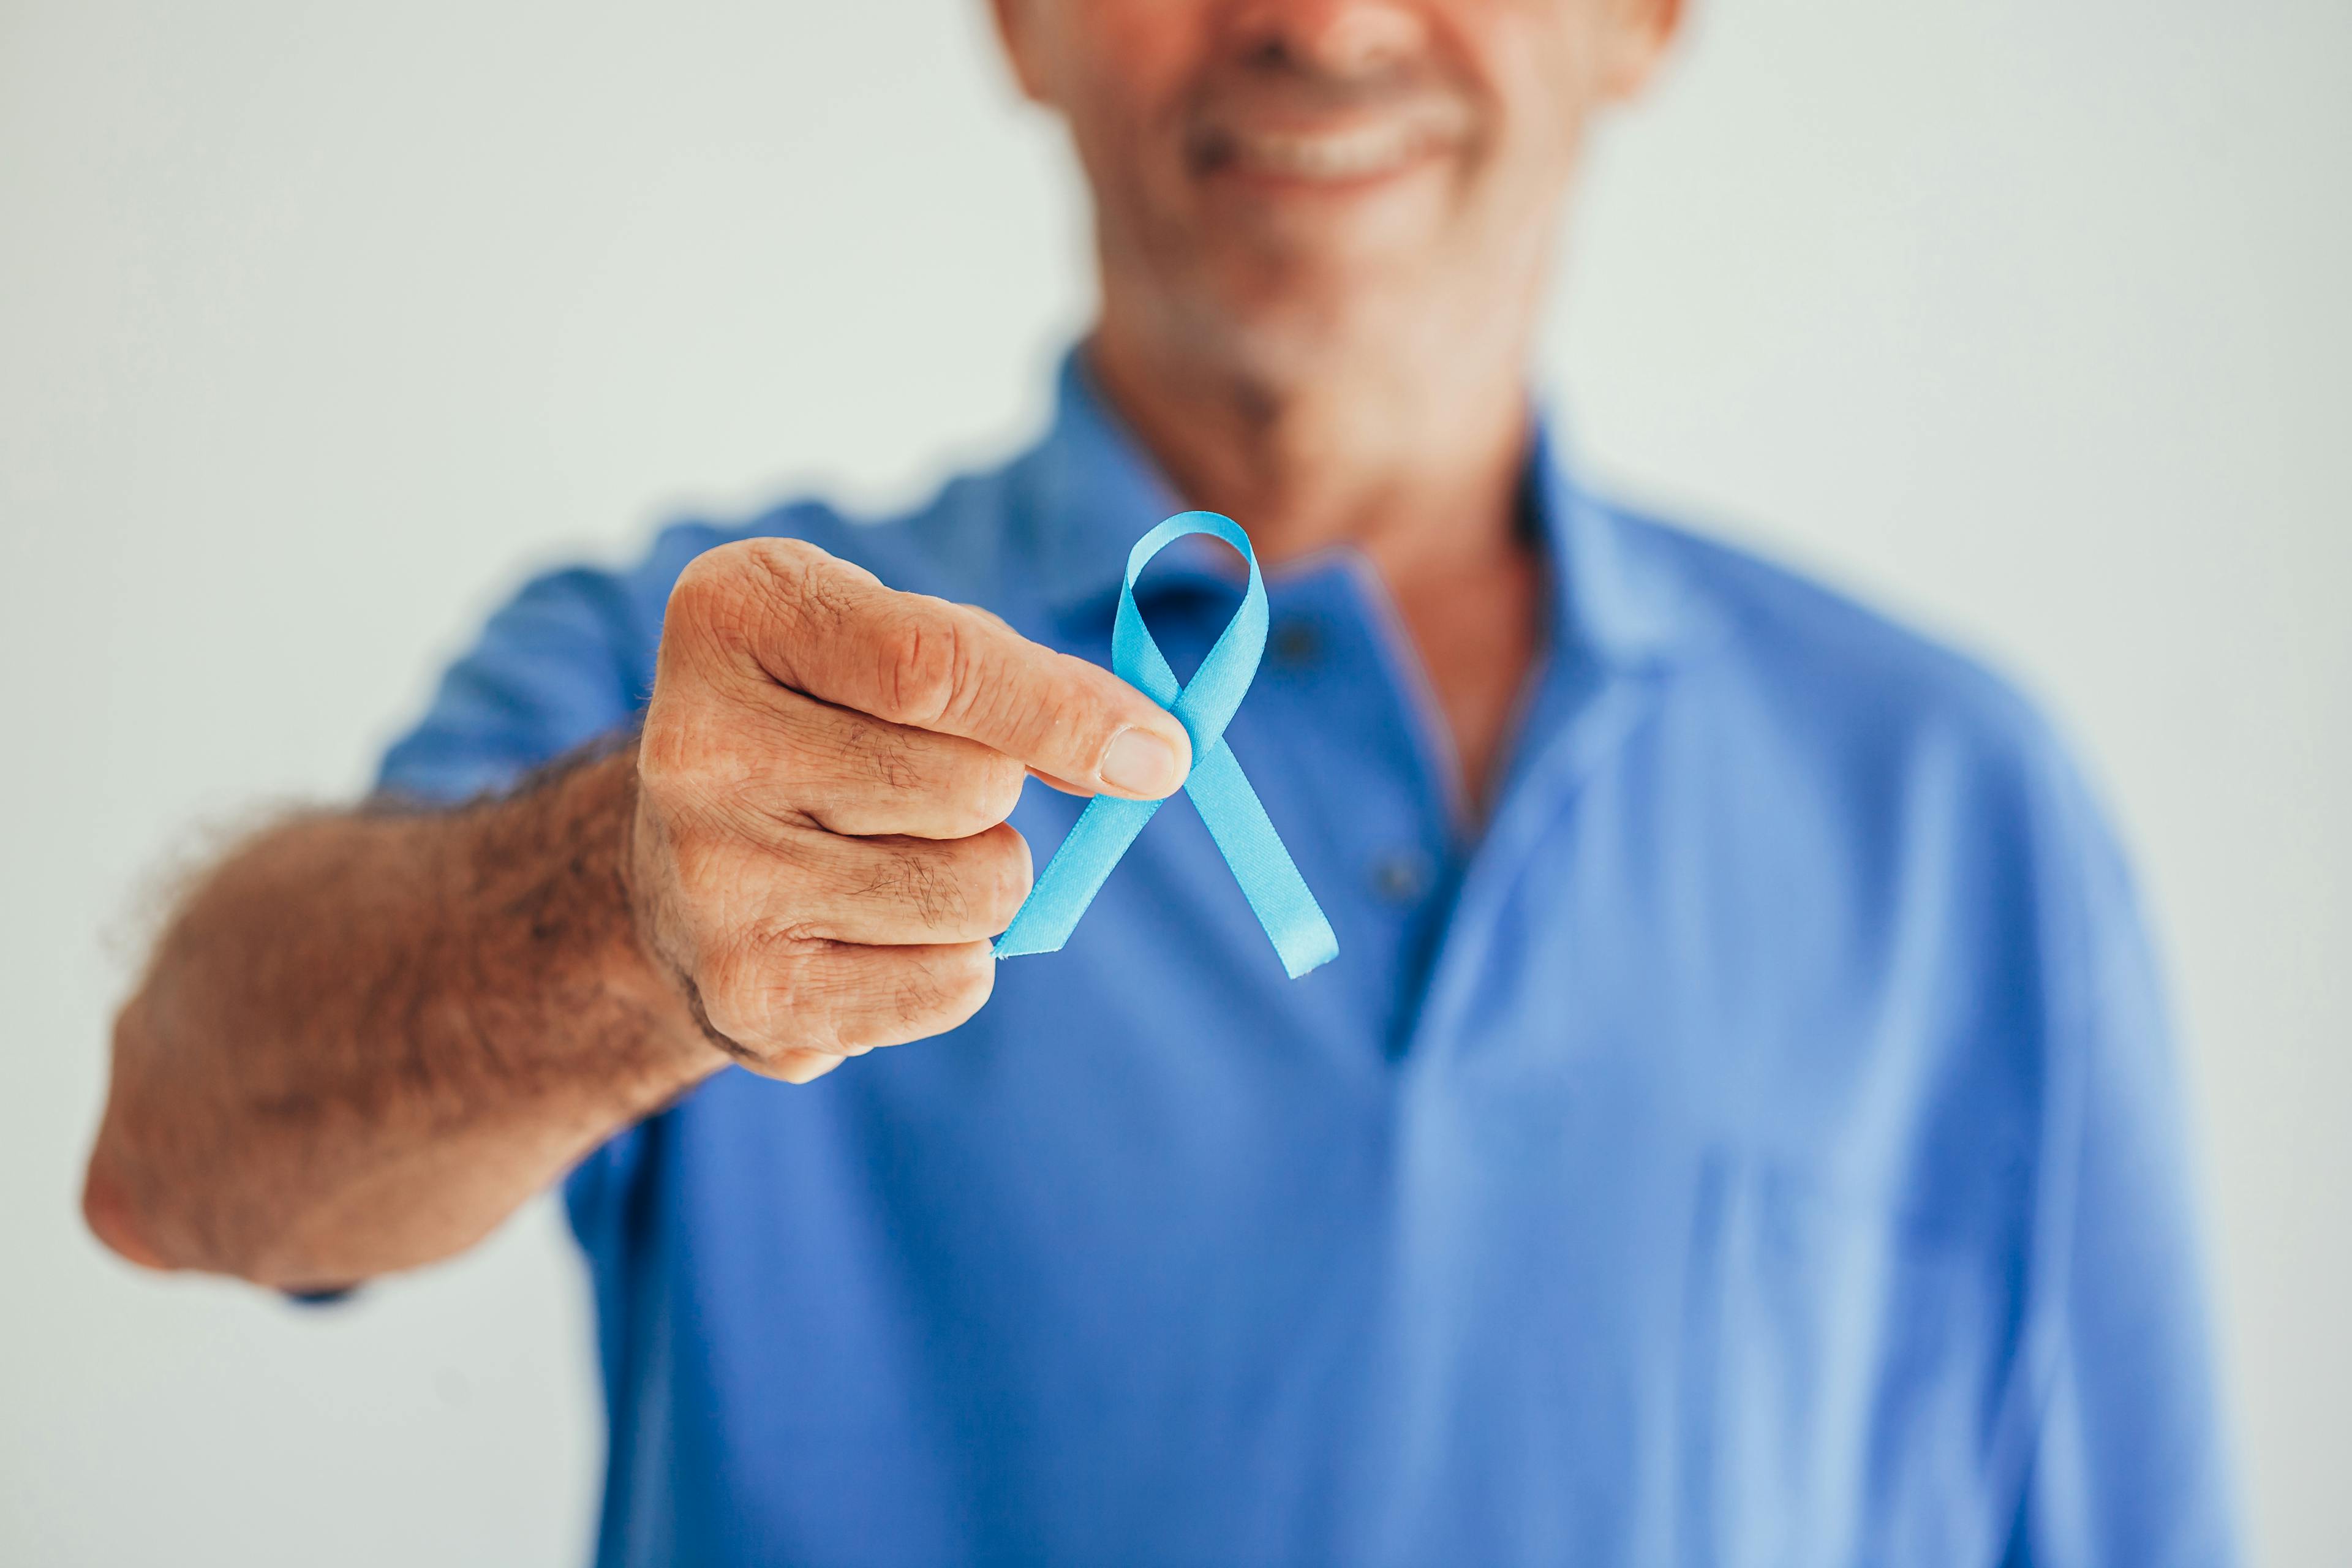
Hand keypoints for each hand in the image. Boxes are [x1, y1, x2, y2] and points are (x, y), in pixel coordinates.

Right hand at [627, 537, 1192, 1082]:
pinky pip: (950, 985)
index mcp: (735, 618)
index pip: (936, 668)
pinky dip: (953, 960)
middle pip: (972, 786)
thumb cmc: (823, 720)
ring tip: (895, 858)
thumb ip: (1017, 675)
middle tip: (930, 789)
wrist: (676, 862)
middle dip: (999, 793)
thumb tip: (1150, 757)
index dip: (1065, 713)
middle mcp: (699, 749)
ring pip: (978, 893)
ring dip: (982, 879)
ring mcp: (713, 882)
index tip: (1158, 749)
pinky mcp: (748, 997)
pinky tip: (872, 928)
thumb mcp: (890, 638)